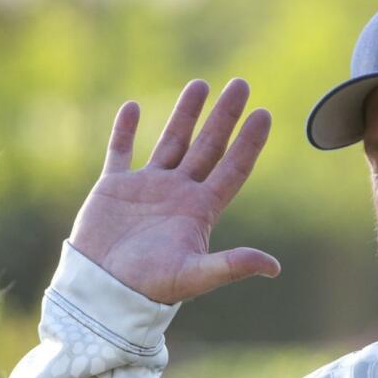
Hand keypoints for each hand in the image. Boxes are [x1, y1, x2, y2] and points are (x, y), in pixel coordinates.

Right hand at [68, 78, 279, 304]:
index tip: (264, 113)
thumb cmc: (150, 288)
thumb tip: (274, 267)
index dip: (249, 142)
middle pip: (207, 147)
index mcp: (200, 210)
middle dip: (223, 116)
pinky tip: (133, 107)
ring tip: (200, 84)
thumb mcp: (195, 276)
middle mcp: (178, 194)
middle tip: (241, 84)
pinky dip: (125, 130)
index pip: (232, 168)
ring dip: (185, 114)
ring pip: (171, 142)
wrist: (104, 293)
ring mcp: (146, 188)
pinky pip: (120, 152)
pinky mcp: (113, 189)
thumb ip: (231, 266)